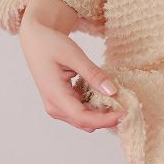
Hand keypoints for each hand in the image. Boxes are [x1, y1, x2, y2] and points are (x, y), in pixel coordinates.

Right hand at [19, 0, 126, 132]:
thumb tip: (112, 91)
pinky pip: (81, 110)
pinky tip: (105, 93)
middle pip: (84, 122)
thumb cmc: (51, 45)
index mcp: (55, 96)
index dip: (105, 119)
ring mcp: (57, 106)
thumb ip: (93, 74)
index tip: (124, 113)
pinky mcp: (62, 102)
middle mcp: (54, 107)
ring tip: (119, 99)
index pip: (83, 117)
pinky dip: (95, 105)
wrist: (36, 41)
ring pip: (83, 119)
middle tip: (127, 106)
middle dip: (106, 118)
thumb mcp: (75, 56)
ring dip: (101, 113)